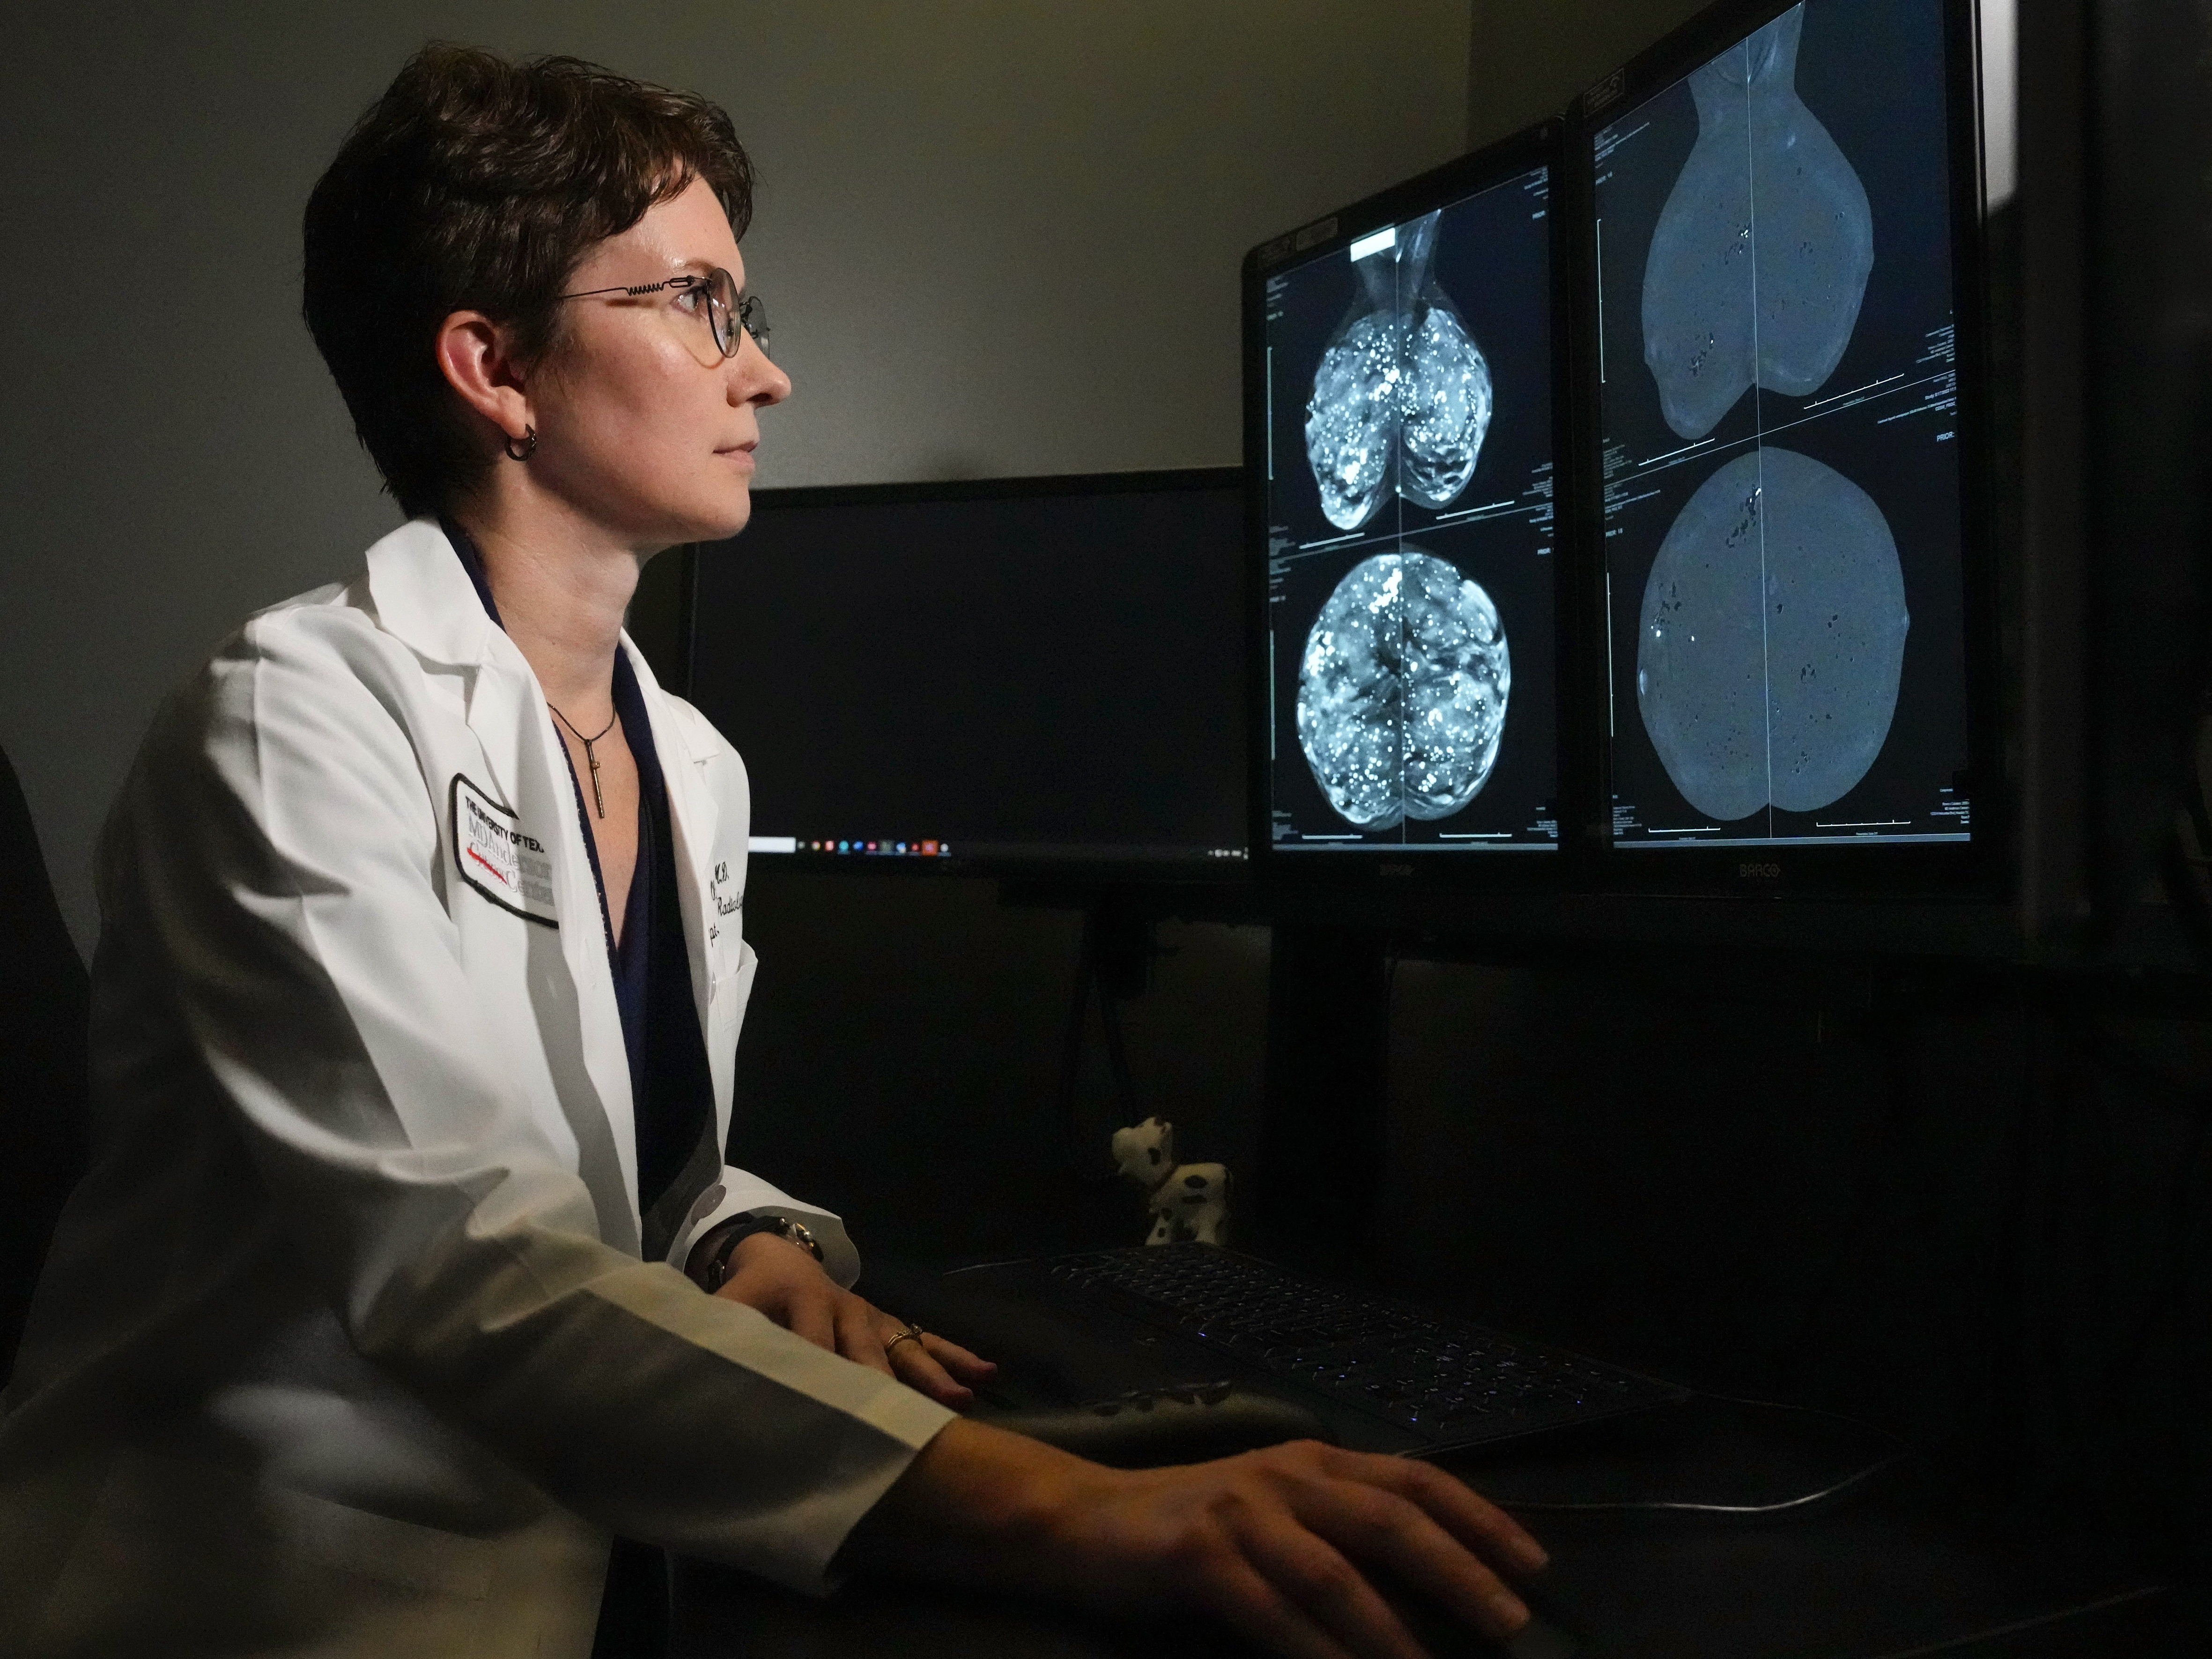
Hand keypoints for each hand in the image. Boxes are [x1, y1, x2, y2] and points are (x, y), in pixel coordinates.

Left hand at [711, 1232, 995, 1406]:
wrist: (777, 1257)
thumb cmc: (749, 1294)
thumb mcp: (728, 1309)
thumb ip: (722, 1339)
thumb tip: (703, 1376)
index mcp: (804, 1301)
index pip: (813, 1341)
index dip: (820, 1371)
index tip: (831, 1412)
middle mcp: (846, 1308)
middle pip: (869, 1352)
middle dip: (889, 1386)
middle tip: (907, 1421)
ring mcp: (872, 1317)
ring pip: (906, 1348)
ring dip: (935, 1375)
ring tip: (962, 1400)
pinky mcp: (888, 1325)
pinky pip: (925, 1341)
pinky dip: (955, 1357)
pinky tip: (986, 1374)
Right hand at [844, 1420, 1547, 1658]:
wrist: (1085, 1521)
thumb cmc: (1194, 1524)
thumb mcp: (1275, 1508)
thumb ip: (1341, 1530)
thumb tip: (1432, 1585)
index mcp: (1313, 1460)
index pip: (1414, 1480)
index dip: (1480, 1518)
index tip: (1535, 1565)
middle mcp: (1285, 1474)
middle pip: (1389, 1520)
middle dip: (1458, 1571)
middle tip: (1510, 1622)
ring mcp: (1241, 1510)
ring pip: (1334, 1573)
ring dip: (1390, 1630)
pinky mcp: (1199, 1553)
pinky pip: (1271, 1613)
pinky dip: (1314, 1653)